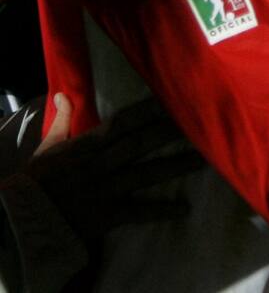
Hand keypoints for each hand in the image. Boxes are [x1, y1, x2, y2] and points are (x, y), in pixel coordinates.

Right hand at [27, 95, 204, 245]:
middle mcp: (101, 163)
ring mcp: (106, 189)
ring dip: (175, 166)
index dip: (149, 110)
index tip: (174, 98)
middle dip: (169, 132)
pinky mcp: (107, 215)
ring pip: (146, 173)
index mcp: (88, 145)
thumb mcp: (48, 146)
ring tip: (204, 159)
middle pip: (140, 143)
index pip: (123, 122)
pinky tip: (184, 209)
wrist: (20, 220)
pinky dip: (161, 211)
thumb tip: (61, 93)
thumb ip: (63, 119)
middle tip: (199, 121)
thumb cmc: (37, 181)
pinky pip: (138, 212)